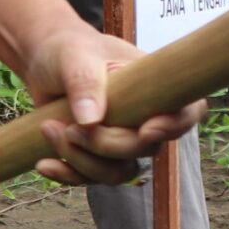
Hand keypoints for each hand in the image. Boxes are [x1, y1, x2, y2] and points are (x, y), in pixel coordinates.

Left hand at [17, 24, 206, 185]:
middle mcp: (144, 117)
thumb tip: (91, 119)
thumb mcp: (74, 56)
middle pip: (145, 149)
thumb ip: (84, 81)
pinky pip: (91, 179)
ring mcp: (122, 140)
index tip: (145, 130)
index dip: (174, 126)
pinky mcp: (99, 156)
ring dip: (82, 161)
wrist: (42, 64)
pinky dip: (67, 175)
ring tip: (50, 130)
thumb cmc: (66, 49)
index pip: (186, 111)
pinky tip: (43, 162)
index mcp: (154, 86)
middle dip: (106, 145)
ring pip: (118, 172)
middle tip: (69, 127)